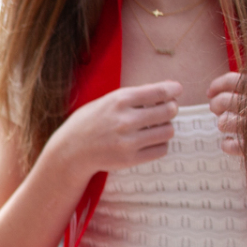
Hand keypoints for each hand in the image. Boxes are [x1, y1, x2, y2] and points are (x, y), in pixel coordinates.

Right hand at [50, 80, 182, 175]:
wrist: (70, 152)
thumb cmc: (89, 123)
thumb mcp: (106, 102)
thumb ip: (134, 95)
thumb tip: (168, 87)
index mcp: (118, 100)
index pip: (158, 92)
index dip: (172, 90)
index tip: (176, 90)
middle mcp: (125, 120)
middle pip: (168, 111)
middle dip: (171, 108)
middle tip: (166, 110)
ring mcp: (128, 142)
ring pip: (168, 131)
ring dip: (166, 127)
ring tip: (156, 127)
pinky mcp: (130, 159)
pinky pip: (161, 149)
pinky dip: (160, 144)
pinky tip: (150, 141)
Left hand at [208, 70, 244, 154]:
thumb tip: (226, 84)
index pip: (233, 80)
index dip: (218, 85)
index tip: (209, 93)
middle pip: (223, 101)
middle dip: (216, 105)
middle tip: (217, 109)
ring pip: (223, 122)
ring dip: (223, 123)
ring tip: (227, 124)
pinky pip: (232, 146)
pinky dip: (228, 145)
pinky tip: (229, 143)